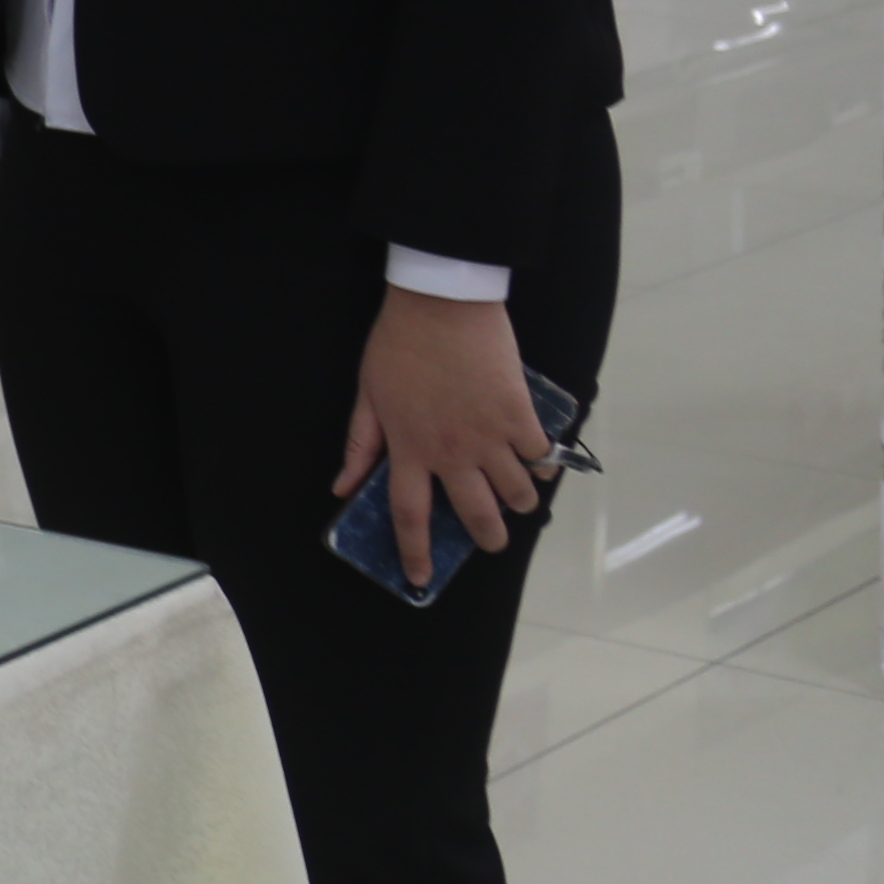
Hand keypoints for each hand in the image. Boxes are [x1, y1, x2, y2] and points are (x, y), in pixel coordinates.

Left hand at [338, 286, 549, 591]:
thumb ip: (360, 444)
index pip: (409, 515)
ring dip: (519, 501)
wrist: (441, 305)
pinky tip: (536, 460)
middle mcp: (451, 452)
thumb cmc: (398, 346)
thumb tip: (342, 486)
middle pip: (475, 513)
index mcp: (408, 449)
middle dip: (488, 537)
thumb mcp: (367, 395)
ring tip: (517, 499)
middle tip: (492, 542)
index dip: (415, 551)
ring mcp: (489, 436)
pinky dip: (541, 463)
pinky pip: (539, 454)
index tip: (421, 578)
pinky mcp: (519, 414)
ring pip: (514, 491)